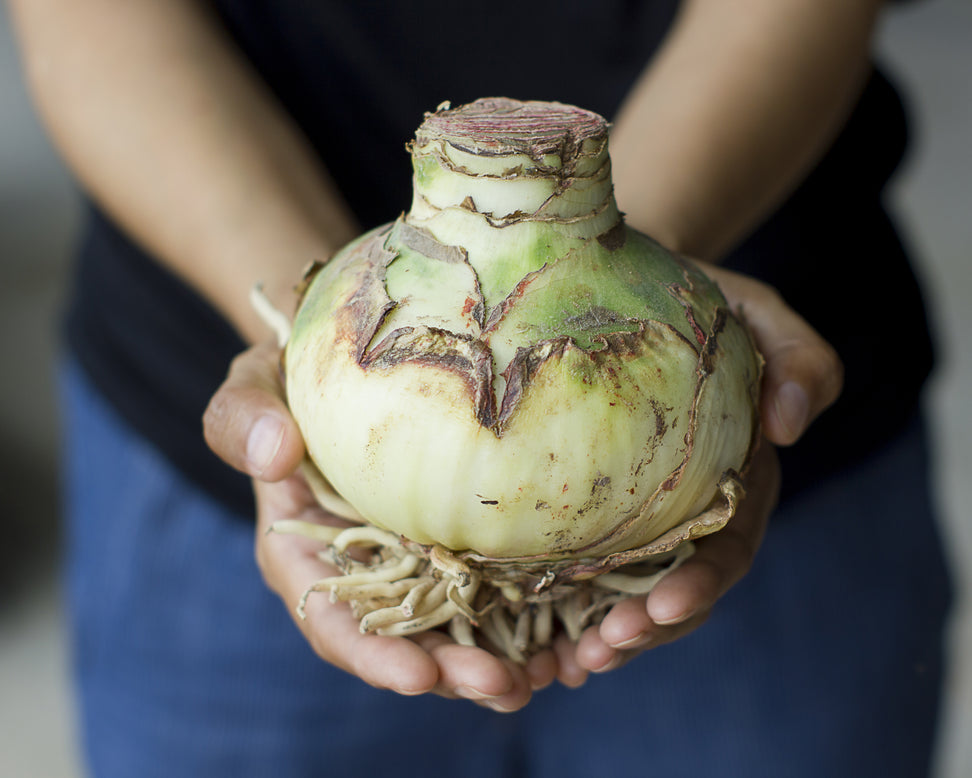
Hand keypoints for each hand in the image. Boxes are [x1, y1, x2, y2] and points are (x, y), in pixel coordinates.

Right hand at [204, 342, 557, 710]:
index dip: (373, 655)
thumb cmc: (286, 377)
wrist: (340, 362)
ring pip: (452, 624)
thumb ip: (244, 420)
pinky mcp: (452, 538)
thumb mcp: (252, 387)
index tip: (419, 676)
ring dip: (495, 657)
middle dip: (451, 669)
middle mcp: (362, 570)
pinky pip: (487, 583)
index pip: (333, 619)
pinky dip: (520, 614)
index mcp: (305, 552)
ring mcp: (411, 558)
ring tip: (545, 675)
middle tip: (506, 684)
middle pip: (404, 639)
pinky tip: (562, 633)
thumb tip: (273, 454)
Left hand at [560, 264, 842, 681]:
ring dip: (605, 634)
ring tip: (569, 664)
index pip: (727, 545)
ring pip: (628, 591)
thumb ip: (797, 357)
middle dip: (645, 627)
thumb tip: (793, 422)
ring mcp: (639, 513)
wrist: (623, 282)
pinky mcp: (591, 507)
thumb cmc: (699, 299)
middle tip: (602, 652)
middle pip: (675, 586)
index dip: (701, 583)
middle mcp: (688, 507)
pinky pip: (580, 566)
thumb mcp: (758, 312)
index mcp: (735, 477)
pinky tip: (536, 639)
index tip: (664, 606)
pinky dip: (564, 609)